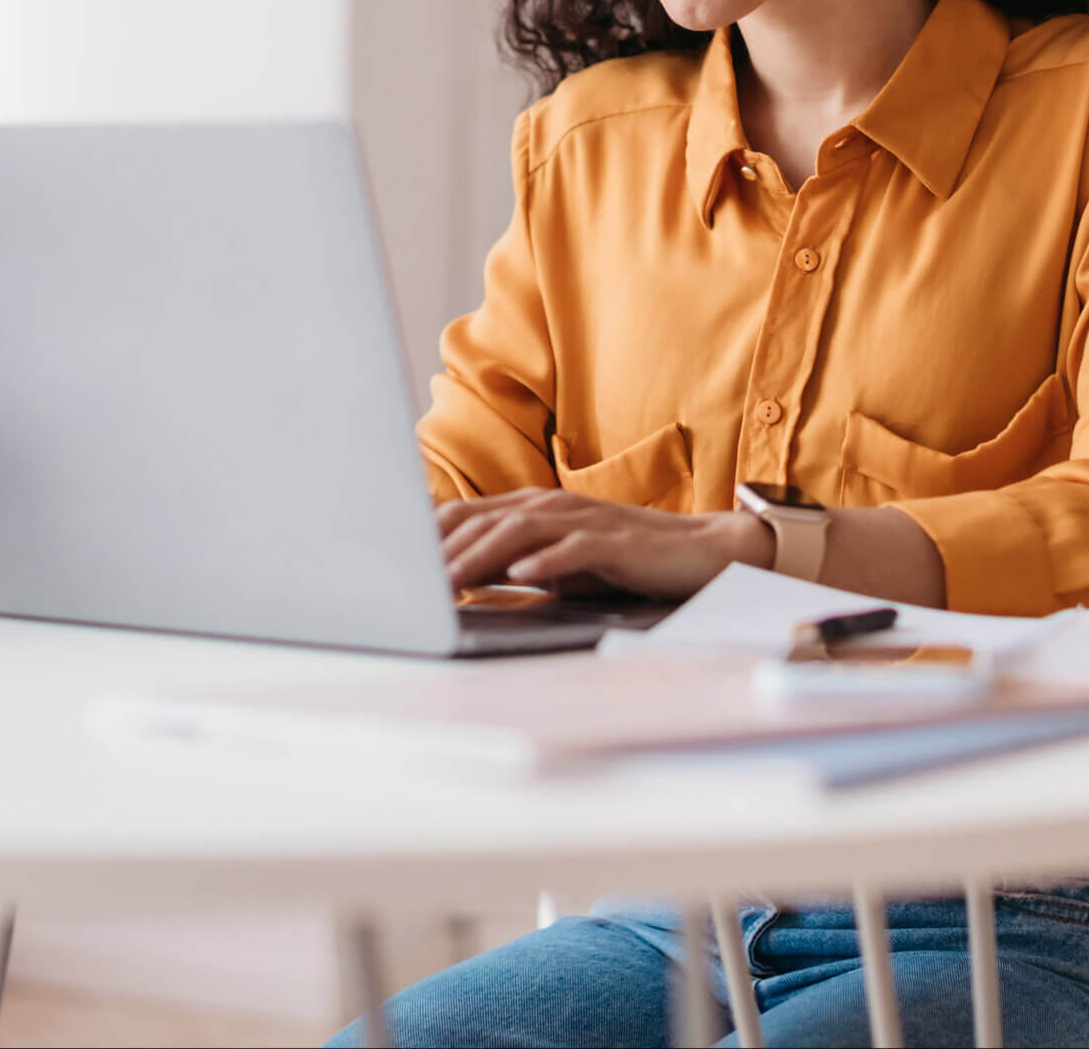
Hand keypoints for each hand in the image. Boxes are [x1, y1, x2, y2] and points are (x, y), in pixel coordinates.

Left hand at [436, 490, 773, 599]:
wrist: (698, 552)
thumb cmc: (621, 559)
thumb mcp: (555, 561)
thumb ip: (510, 560)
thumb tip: (453, 577)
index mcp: (532, 507)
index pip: (464, 516)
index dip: (425, 539)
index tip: (390, 565)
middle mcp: (551, 505)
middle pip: (482, 520)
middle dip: (440, 552)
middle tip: (404, 582)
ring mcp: (583, 520)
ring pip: (518, 531)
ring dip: (478, 556)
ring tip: (447, 581)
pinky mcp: (614, 540)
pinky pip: (573, 549)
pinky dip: (543, 561)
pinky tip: (519, 577)